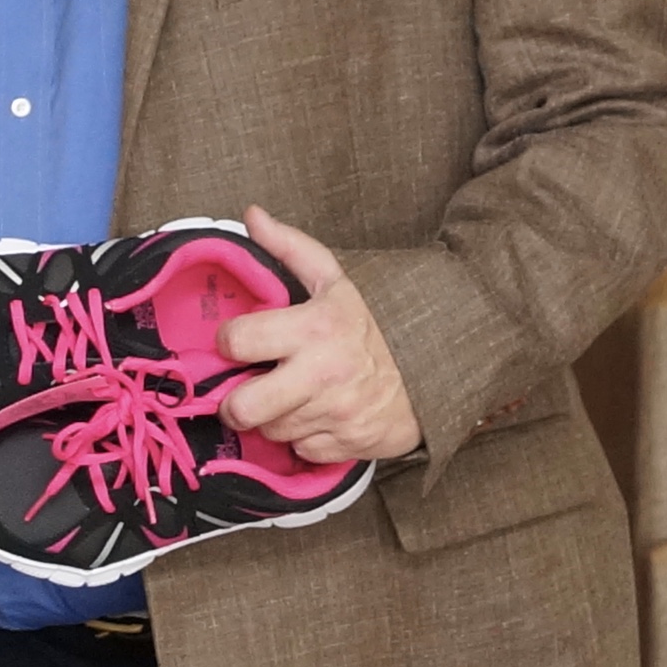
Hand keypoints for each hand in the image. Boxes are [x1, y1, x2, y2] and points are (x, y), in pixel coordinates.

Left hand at [217, 212, 423, 468]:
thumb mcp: (335, 280)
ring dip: (275, 417)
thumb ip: (290, 248)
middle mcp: (323, 374)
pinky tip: (319, 416)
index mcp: (315, 327)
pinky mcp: (346, 446)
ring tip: (294, 396)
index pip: (236, 341)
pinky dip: (305, 437)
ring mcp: (335, 414)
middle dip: (237, 401)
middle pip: (242, 407)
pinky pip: (300, 450)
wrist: (436, 367)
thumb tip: (251, 215)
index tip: (241, 342)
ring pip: (270, 431)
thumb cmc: (372, 323)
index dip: (231, 342)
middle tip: (249, 389)